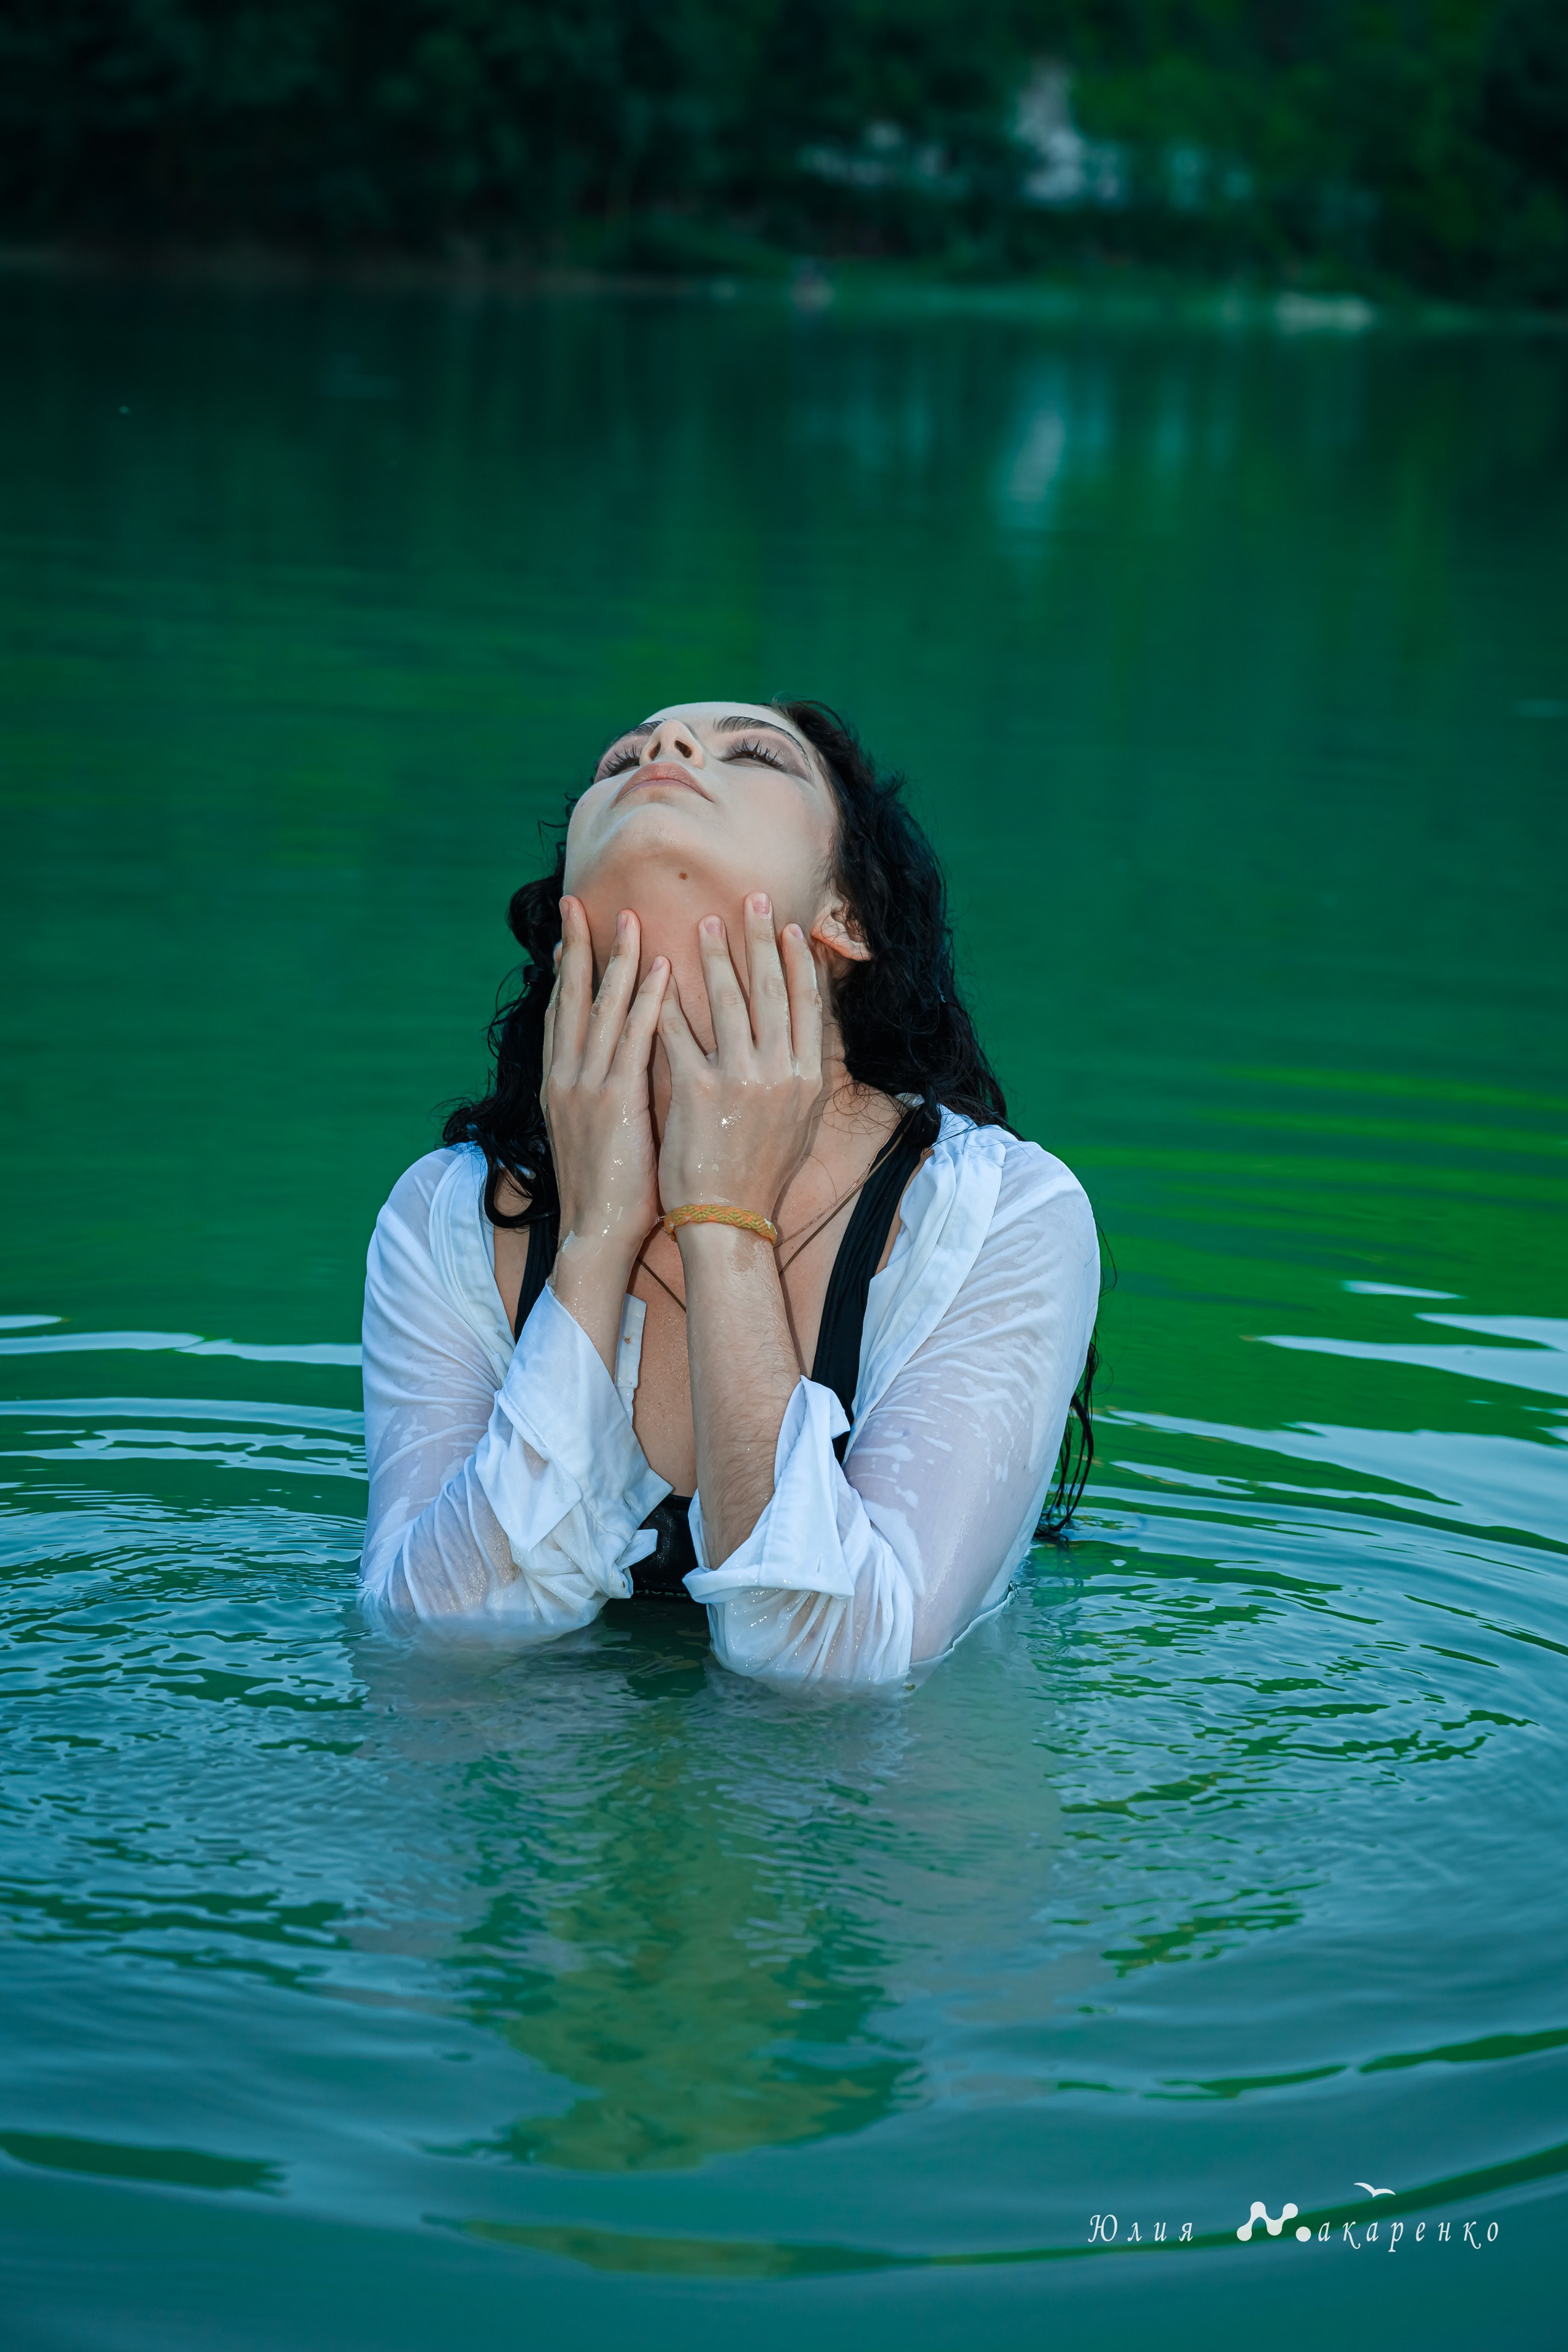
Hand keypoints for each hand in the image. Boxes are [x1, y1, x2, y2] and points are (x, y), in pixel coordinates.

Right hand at [543, 898, 667, 1277]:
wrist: (596, 1235)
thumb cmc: (607, 1192)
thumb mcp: (595, 1135)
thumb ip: (601, 1098)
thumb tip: (617, 1077)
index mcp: (558, 1087)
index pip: (560, 1018)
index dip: (564, 974)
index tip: (570, 936)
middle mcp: (564, 1079)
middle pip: (568, 1000)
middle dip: (575, 949)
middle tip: (576, 904)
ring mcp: (586, 1087)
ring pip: (600, 1009)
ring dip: (616, 960)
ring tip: (629, 918)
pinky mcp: (615, 1100)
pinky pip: (634, 1037)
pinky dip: (646, 999)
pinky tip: (662, 967)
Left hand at [657, 895, 824, 1220]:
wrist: (729, 1221)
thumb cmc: (760, 1175)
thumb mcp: (799, 1124)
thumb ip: (801, 1076)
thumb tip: (806, 1035)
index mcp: (809, 1079)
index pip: (809, 1006)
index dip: (799, 962)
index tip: (789, 928)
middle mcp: (781, 1073)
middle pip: (773, 990)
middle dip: (762, 939)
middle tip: (751, 899)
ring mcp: (740, 1080)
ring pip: (728, 1000)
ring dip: (715, 955)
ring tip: (704, 921)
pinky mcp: (697, 1090)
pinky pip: (679, 1031)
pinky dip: (666, 998)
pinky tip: (654, 971)